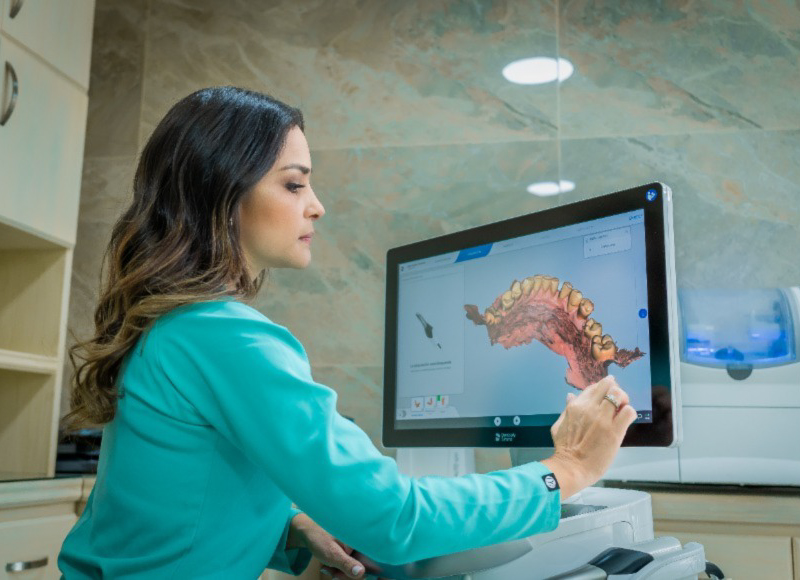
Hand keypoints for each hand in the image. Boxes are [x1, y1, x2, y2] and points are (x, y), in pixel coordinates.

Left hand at [287, 513, 364, 578]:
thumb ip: (347, 564)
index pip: (369, 561)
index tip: (348, 576)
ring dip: (340, 572)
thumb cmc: (319, 538)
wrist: (306, 531)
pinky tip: (328, 566)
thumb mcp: (332, 554)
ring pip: (353, 567)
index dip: (360, 572)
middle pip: (361, 566)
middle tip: (333, 575)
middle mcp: (359, 542)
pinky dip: (338, 568)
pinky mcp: (348, 549)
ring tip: (327, 568)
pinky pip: (347, 563)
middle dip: (346, 574)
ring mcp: (354, 546)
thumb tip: (362, 573)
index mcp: (359, 539)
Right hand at [541, 375, 636, 498]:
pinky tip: (624, 421)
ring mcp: (603, 418)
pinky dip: (629, 413)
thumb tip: (571, 395)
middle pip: (609, 385)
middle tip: (617, 402)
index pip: (594, 387)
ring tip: (621, 411)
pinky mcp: (615, 431)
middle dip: (615, 390)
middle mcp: (590, 407)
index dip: (603, 389)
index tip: (606, 396)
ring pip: (619, 394)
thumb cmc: (564, 448)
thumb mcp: (559, 424)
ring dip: (623, 400)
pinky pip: (628, 412)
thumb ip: (567, 409)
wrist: (572, 467)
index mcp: (576, 406)